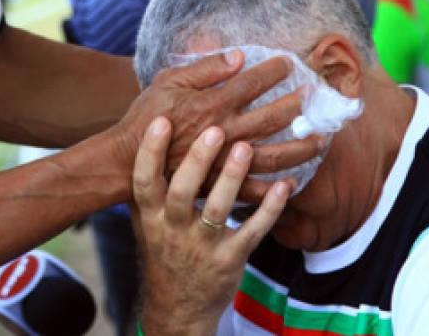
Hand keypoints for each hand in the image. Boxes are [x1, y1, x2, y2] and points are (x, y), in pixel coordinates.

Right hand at [113, 51, 320, 201]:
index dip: (274, 71)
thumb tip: (239, 57)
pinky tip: (293, 182)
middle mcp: (224, 133)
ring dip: (300, 148)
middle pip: (271, 118)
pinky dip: (276, 188)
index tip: (290, 63)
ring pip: (273, 157)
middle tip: (315, 96)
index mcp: (211, 105)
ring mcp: (223, 162)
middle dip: (297, 105)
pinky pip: (255, 191)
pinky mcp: (219, 187)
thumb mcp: (168, 82)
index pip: (252, 83)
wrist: (127, 162)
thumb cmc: (146, 118)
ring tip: (321, 141)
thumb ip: (205, 68)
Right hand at [133, 118, 291, 334]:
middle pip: (182, 191)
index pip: (144, 182)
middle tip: (215, 130)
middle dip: (198, 160)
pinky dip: (269, 208)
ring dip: (233, 178)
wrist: (177, 308)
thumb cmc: (164, 252)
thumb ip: (149, 188)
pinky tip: (284, 185)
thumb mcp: (146, 222)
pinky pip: (252, 231)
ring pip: (217, 210)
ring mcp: (201, 247)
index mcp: (150, 217)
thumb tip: (150, 136)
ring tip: (246, 148)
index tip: (161, 121)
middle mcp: (172, 231)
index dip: (150, 153)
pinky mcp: (230, 260)